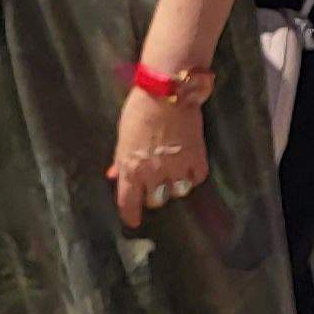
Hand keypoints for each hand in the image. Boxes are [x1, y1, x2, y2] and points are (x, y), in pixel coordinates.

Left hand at [106, 88, 207, 229]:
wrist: (167, 92)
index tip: (134, 221)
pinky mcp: (196, 157)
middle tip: (155, 186)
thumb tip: (115, 175)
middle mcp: (153, 173)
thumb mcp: (123, 137)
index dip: (131, 215)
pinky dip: (194, 176)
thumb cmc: (139, 111)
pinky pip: (197, 178)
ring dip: (175, 187)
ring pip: (178, 192)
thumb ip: (121, 160)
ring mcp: (177, 167)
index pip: (128, 203)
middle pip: (155, 200)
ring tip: (174, 177)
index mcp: (131, 169)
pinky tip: (190, 169)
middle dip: (154, 195)